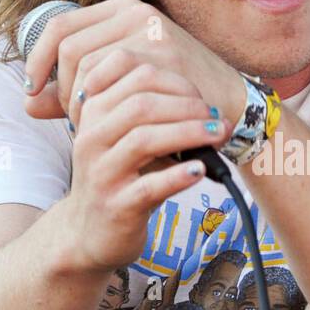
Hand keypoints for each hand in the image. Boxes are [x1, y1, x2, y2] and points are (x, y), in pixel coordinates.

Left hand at [23, 0, 246, 129]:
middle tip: (72, 117)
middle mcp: (134, 11)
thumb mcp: (119, 85)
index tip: (32, 90)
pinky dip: (99, 104)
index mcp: (120, 10)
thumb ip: (75, 92)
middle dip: (60, 88)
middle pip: (68, 48)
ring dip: (79, 100)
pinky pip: (110, 79)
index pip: (59, 27)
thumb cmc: (170, 97)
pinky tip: (104, 122)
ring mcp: (150, 30)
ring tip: (89, 123)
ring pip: (86, 66)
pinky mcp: (163, 54)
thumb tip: (27, 105)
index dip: (38, 61)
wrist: (228, 106)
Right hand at [54, 59, 232, 272]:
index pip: (135, 78)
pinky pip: (150, 186)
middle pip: (141, 105)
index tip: (203, 96)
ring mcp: (101, 174)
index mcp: (94, 113)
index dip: (177, 83)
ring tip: (218, 137)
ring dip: (189, 133)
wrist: (90, 230)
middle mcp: (92, 139)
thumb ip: (154, 116)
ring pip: (144, 140)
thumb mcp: (126, 139)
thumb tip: (209, 107)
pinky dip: (179, 175)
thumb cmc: (119, 177)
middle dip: (188, 106)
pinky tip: (201, 170)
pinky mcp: (117, 206)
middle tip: (217, 118)